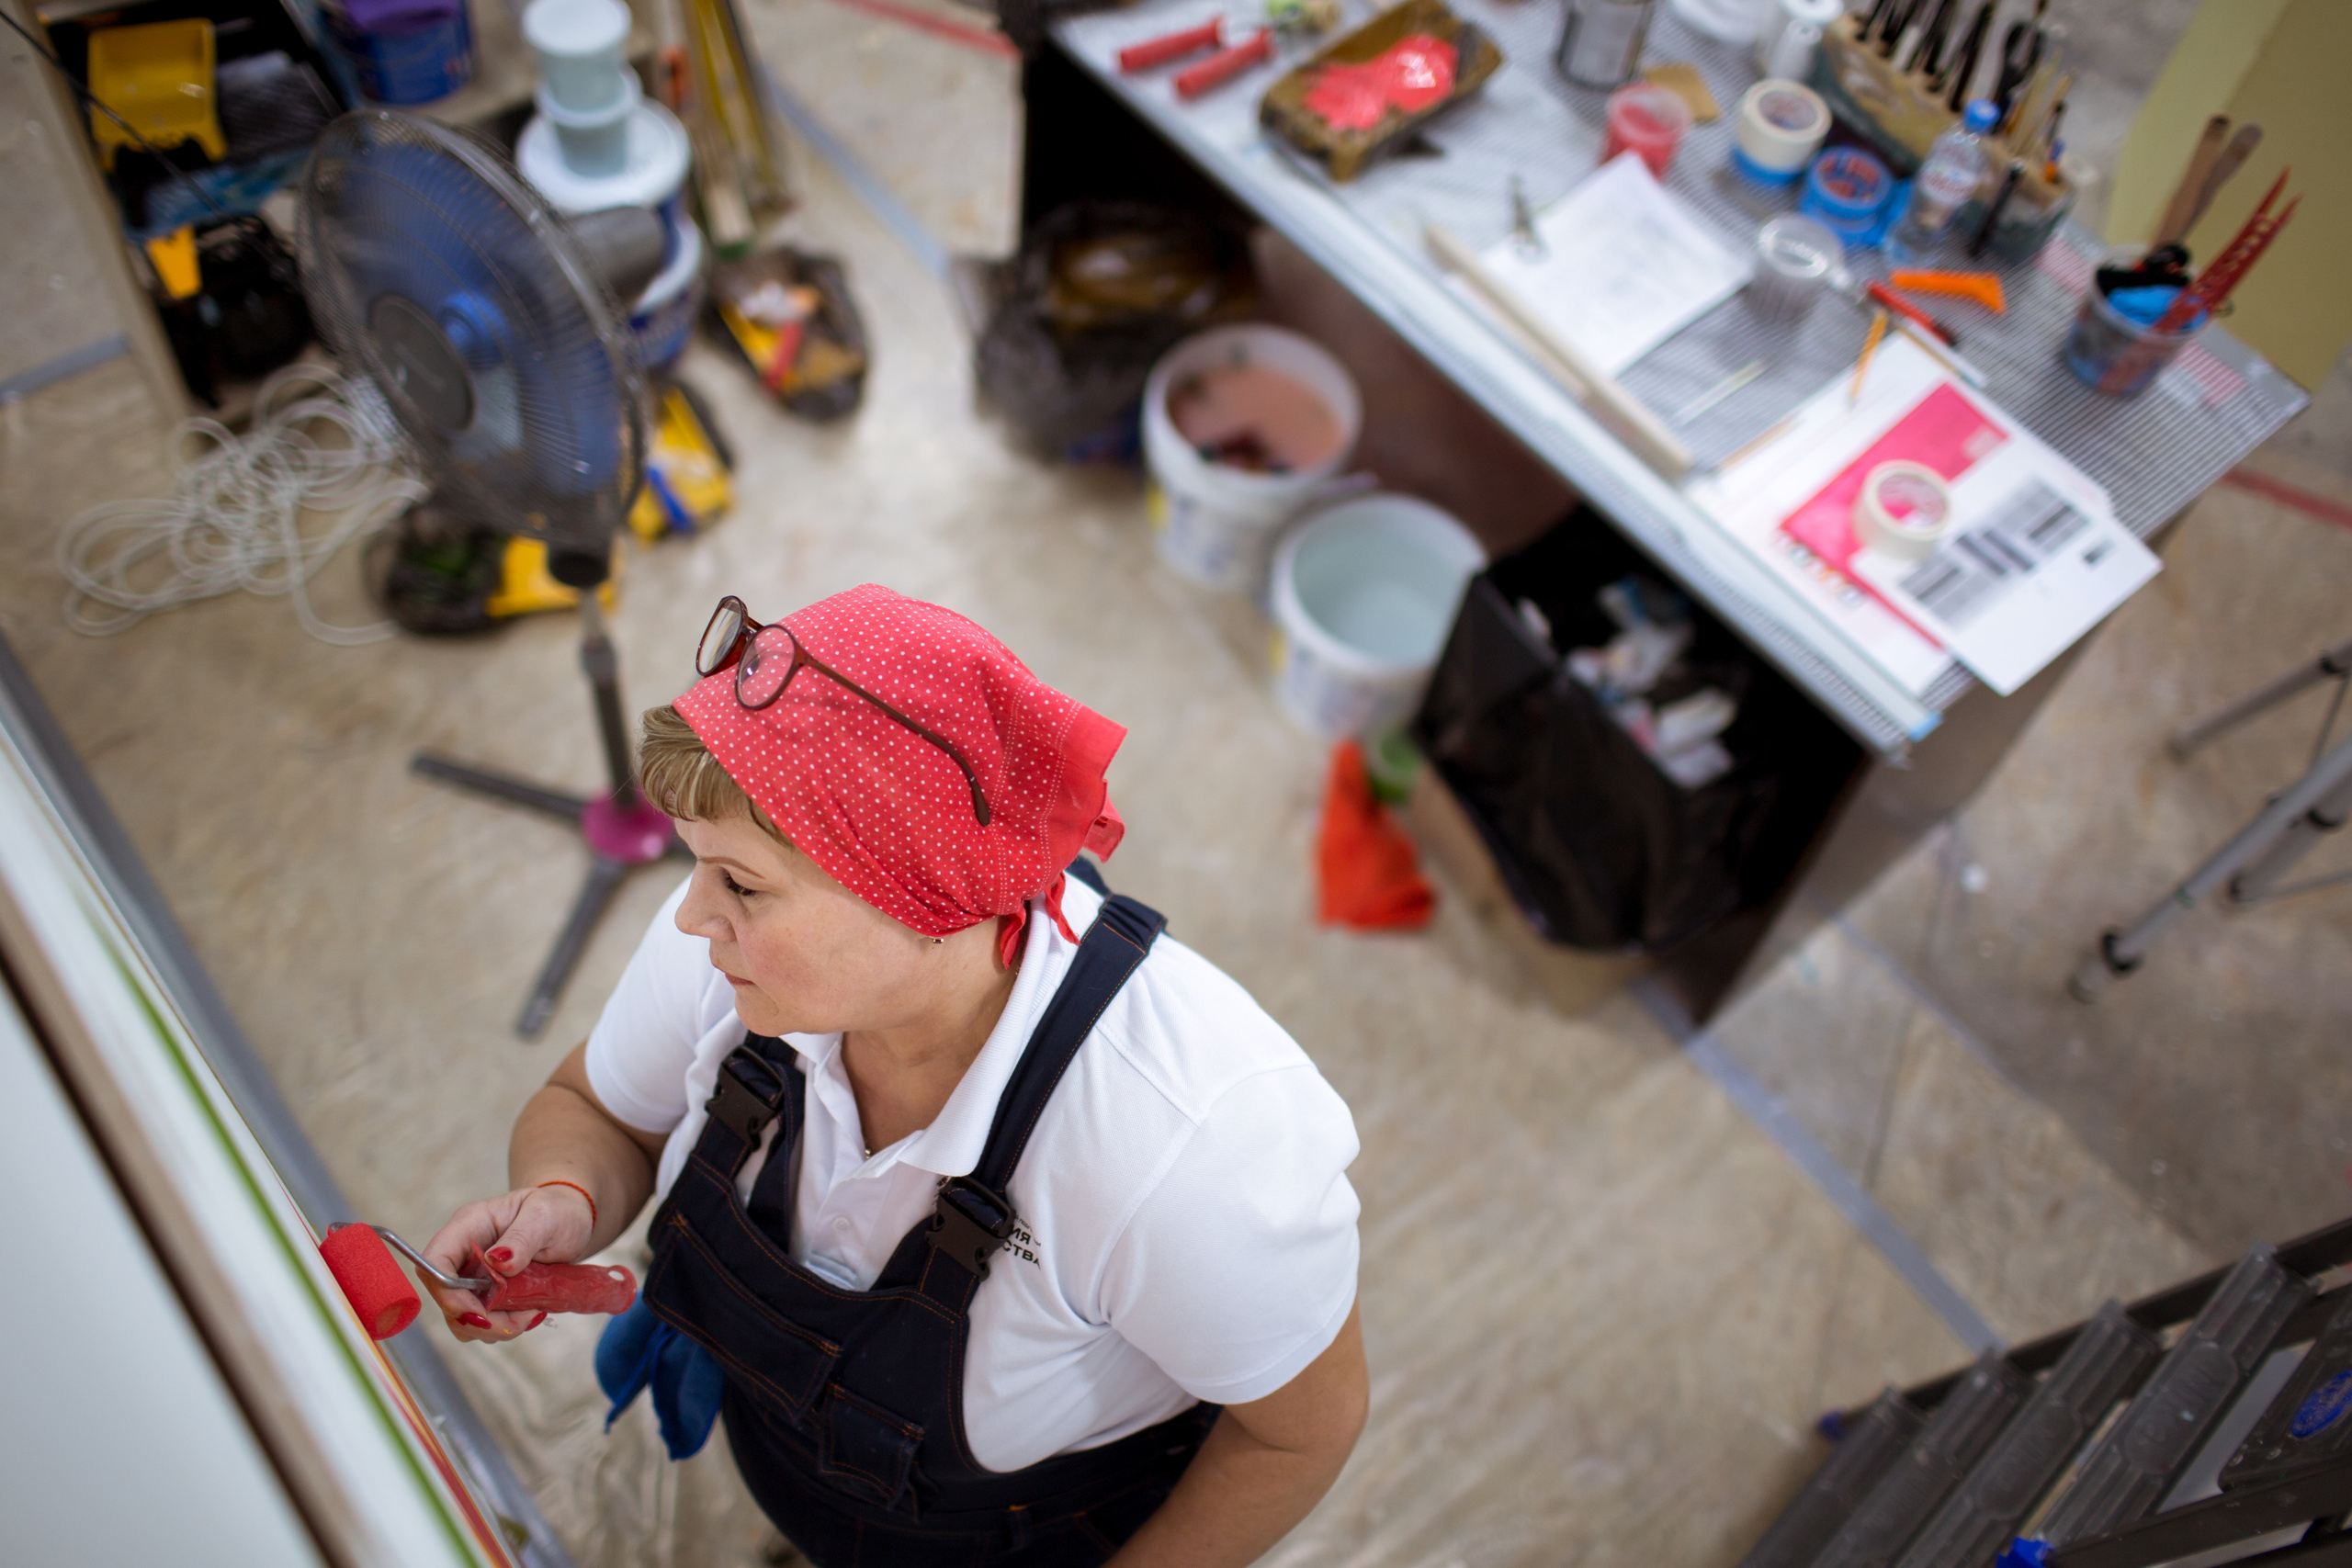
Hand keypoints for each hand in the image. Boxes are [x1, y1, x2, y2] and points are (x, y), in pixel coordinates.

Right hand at [419, 1183, 595, 1342]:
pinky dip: (504, 1327)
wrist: (572, 1223)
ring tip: (533, 1313)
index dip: (448, 1294)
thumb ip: (522, 1237)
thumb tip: (496, 1261)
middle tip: (522, 1320)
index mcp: (467, 1226)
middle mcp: (463, 1254)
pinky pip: (482, 1322)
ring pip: (462, 1318)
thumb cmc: (557, 1211)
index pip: (434, 1263)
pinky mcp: (486, 1295)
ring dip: (494, 1328)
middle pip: (446, 1298)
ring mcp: (472, 1277)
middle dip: (479, 1321)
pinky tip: (532, 1312)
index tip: (482, 1313)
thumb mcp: (545, 1217)